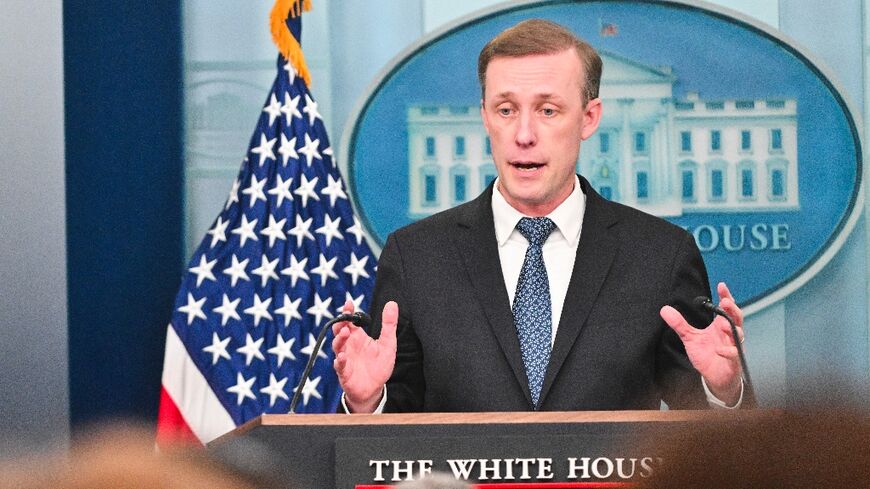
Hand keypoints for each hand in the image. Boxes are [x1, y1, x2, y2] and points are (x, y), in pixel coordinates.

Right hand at [332, 300, 397, 412]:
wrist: (375, 388)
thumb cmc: (379, 365)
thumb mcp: (388, 343)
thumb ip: (389, 324)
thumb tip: (392, 303)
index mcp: (358, 337)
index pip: (350, 321)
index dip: (348, 311)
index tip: (349, 303)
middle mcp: (349, 345)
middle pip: (339, 331)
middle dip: (340, 323)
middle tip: (344, 317)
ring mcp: (345, 358)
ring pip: (337, 346)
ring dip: (339, 339)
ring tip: (345, 332)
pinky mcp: (344, 373)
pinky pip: (339, 365)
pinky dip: (340, 361)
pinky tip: (342, 356)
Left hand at [659, 282, 743, 404]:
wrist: (714, 377)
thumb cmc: (706, 354)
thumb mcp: (690, 337)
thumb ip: (680, 324)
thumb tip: (664, 309)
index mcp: (720, 326)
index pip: (725, 308)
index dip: (726, 296)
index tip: (721, 285)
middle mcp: (729, 334)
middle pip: (736, 317)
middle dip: (732, 309)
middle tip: (725, 302)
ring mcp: (733, 346)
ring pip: (738, 334)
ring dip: (732, 328)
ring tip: (722, 323)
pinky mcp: (734, 361)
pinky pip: (734, 354)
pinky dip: (728, 351)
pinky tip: (719, 350)